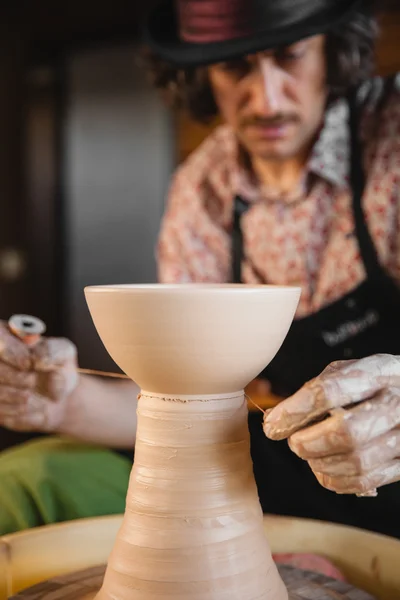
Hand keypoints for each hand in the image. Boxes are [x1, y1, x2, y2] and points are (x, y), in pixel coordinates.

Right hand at [0, 321, 77, 431]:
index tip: (28, 364)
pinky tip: (30, 405)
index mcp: (6, 336)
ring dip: (20, 396)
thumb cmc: (58, 368)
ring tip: (35, 395)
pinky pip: (3, 411)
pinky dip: (20, 410)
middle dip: (16, 377)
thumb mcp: (63, 353)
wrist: (57, 397)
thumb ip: (52, 351)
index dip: (11, 351)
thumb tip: (37, 359)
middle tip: (33, 381)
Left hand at [263, 354, 399, 494]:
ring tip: (310, 454)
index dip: (295, 411)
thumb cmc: (377, 383)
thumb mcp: (352, 370)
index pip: (330, 391)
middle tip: (294, 442)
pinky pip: (367, 480)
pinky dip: (337, 480)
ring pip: (356, 461)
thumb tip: (277, 418)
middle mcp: (396, 403)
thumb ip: (316, 389)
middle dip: (309, 442)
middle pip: (346, 432)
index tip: (272, 424)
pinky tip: (325, 470)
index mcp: (378, 372)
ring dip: (321, 463)